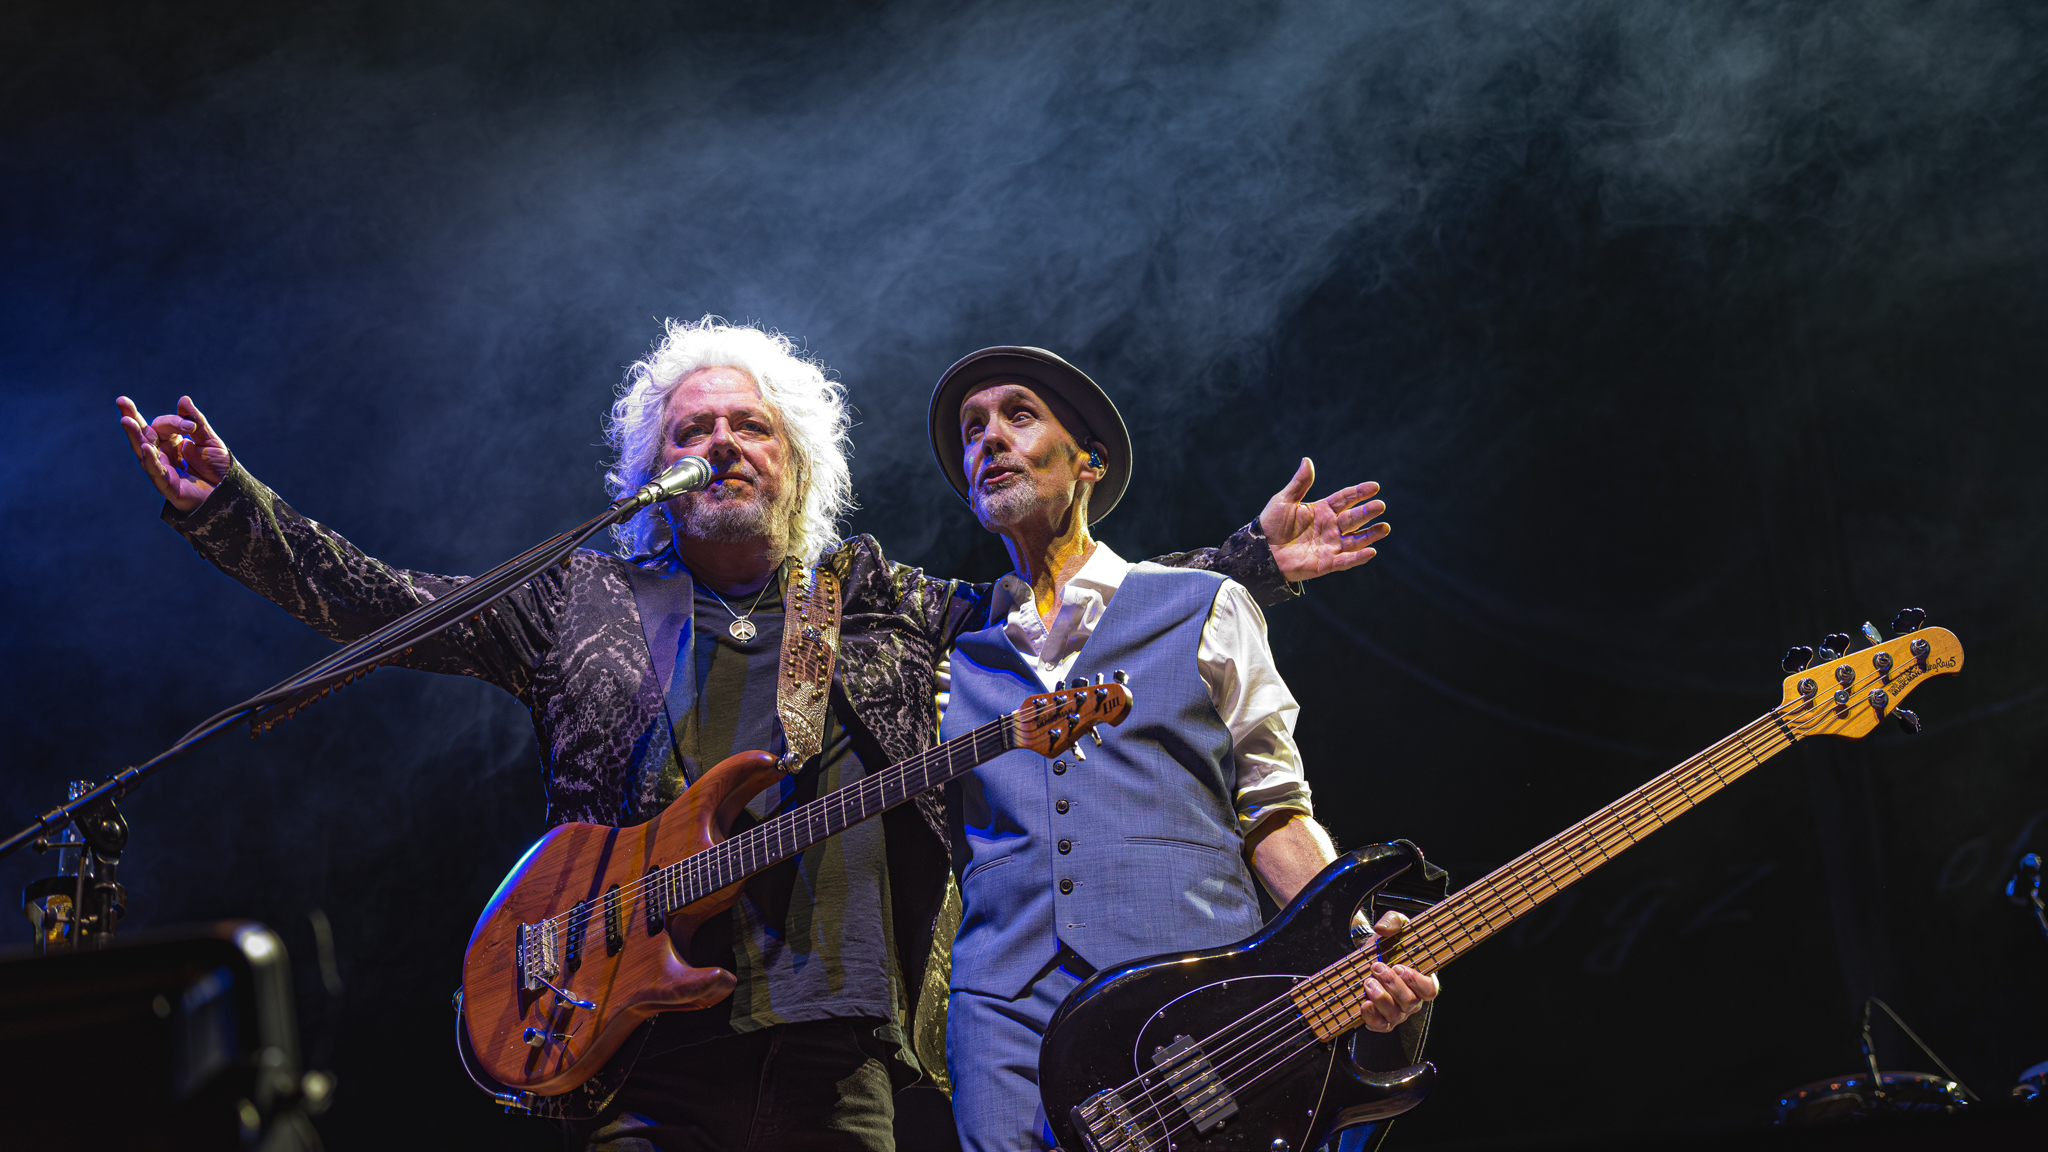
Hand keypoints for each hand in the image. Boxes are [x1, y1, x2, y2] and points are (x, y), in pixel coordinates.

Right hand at [117, 395, 232, 513]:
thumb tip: (183, 400)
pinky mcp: (168, 487)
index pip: (163, 426)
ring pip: (144, 452)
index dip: (174, 422)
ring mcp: (163, 471)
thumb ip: (196, 422)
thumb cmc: (220, 470)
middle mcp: (163, 456)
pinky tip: (145, 447)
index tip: (191, 426)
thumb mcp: (210, 442)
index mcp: (172, 444)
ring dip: (135, 436)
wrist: (233, 494)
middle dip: (133, 419)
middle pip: (144, 436)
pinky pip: (156, 472)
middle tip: (121, 400)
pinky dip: (150, 460)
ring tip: (126, 420)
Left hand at [1260, 457, 1388, 582]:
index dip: (1360, 493)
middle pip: (1354, 518)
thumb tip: (1307, 460)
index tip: (1374, 487)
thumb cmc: (1270, 524)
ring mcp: (1330, 545)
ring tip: (1385, 528)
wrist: (1260, 551)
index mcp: (1322, 510)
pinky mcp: (1326, 563)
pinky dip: (1358, 557)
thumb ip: (1299, 483)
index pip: (1346, 499)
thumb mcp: (1284, 501)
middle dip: (1368, 512)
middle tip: (1380, 506)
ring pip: (1355, 540)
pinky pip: (1346, 561)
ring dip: (1370, 534)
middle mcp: (1330, 527)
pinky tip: (1371, 551)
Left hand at [1356, 909, 1439, 1032]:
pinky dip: (1371, 1017)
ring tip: (1367, 982)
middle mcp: (1411, 1000)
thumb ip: (1392, 921)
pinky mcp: (1380, 1020)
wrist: (1364, 958)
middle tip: (1376, 968)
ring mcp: (1396, 1012)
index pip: (1430, 990)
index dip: (1416, 982)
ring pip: (1395, 1014)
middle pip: (1410, 1003)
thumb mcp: (1393, 927)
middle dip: (1392, 985)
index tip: (1399, 967)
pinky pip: (1379, 1026)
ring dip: (1380, 998)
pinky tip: (1365, 1004)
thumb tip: (1383, 928)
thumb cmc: (1386, 946)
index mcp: (1420, 980)